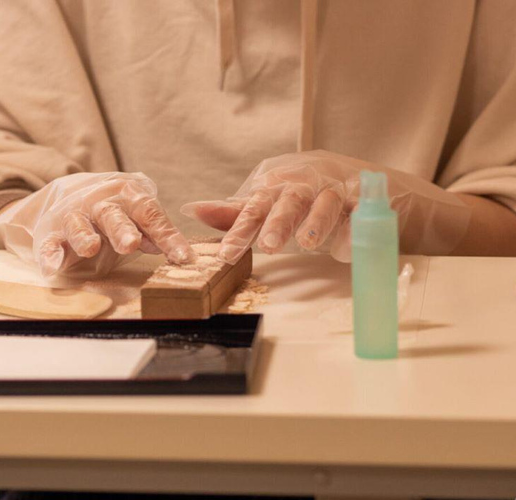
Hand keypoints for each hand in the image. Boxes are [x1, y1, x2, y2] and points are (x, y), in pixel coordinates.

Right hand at [0, 172, 193, 276]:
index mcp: (128, 196)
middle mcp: (100, 203)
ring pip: (78, 224)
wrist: (70, 194)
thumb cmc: (116, 210)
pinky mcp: (52, 231)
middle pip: (113, 215)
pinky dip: (50, 253)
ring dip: (84, 236)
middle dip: (122, 229)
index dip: (168, 236)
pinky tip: (53, 266)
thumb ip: (154, 230)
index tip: (183, 257)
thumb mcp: (137, 213)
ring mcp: (74, 215)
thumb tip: (178, 251)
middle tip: (131, 244)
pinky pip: (50, 241)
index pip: (151, 215)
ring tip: (90, 248)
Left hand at [182, 150, 470, 262]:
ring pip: (327, 202)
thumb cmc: (311, 195)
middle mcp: (309, 180)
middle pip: (290, 198)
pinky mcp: (370, 199)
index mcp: (282, 180)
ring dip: (316, 222)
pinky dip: (352, 233)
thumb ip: (237, 211)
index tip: (225, 254)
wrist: (373, 184)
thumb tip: (191, 210)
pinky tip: (342, 252)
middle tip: (268, 245)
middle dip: (278, 221)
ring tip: (306, 244)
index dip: (240, 228)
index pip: (256, 203)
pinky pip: (360, 216)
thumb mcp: (274, 201)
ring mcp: (340, 187)